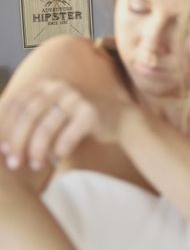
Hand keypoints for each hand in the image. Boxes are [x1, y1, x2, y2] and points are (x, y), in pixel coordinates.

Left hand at [0, 79, 118, 170]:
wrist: (117, 118)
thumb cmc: (75, 120)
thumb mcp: (49, 113)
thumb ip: (27, 119)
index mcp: (44, 84)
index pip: (15, 105)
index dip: (3, 128)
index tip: (0, 150)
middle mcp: (59, 86)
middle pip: (28, 116)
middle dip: (17, 143)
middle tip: (14, 164)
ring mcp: (77, 97)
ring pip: (46, 127)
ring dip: (37, 150)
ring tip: (35, 166)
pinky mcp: (92, 112)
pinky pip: (68, 135)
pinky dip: (59, 150)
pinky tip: (56, 159)